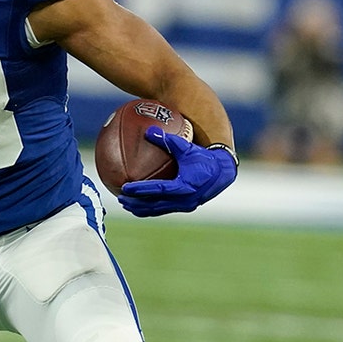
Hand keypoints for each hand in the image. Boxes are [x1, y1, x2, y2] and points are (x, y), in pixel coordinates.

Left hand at [117, 126, 237, 217]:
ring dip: (141, 209)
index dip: (141, 190)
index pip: (158, 189)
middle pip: (155, 204)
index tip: (125, 187)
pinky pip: (163, 210)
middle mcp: (185, 199)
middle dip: (136, 203)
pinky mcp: (184, 207)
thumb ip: (168, 140)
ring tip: (125, 204)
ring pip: (158, 210)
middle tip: (120, 198)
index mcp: (185, 186)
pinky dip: (149, 209)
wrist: (222, 173)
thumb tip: (148, 131)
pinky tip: (138, 205)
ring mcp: (185, 206)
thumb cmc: (203, 158)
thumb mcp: (186, 147)